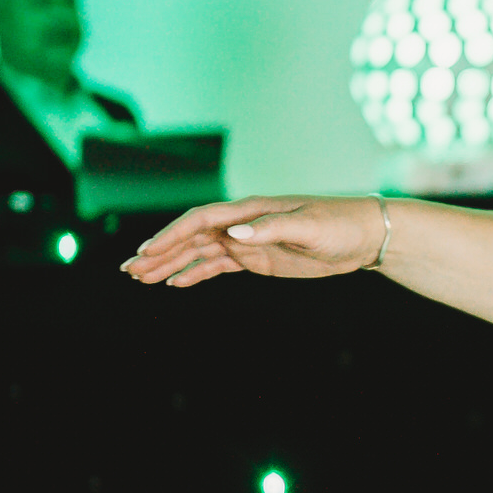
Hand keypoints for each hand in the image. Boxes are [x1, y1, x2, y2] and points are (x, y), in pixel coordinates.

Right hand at [121, 195, 386, 286]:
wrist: (364, 235)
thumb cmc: (339, 225)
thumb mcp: (308, 227)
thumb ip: (271, 229)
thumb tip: (235, 233)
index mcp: (250, 211)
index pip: (201, 220)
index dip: (172, 235)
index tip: (147, 252)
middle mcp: (243, 223)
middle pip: (191, 236)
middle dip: (160, 252)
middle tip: (129, 270)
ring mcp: (248, 241)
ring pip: (200, 252)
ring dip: (170, 263)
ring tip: (140, 278)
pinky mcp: (258, 258)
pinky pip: (218, 265)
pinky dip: (195, 272)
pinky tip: (175, 282)